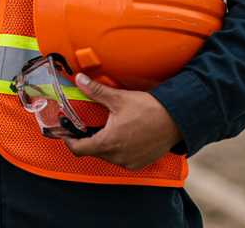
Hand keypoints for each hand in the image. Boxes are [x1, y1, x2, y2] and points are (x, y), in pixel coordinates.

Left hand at [63, 73, 182, 170]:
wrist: (178, 119)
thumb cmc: (150, 110)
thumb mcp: (119, 99)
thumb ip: (95, 91)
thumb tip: (80, 80)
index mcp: (109, 143)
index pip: (79, 149)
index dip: (69, 141)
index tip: (66, 133)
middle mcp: (118, 157)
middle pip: (92, 151)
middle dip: (87, 139)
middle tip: (86, 125)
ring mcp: (130, 162)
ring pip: (107, 156)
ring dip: (103, 144)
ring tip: (107, 128)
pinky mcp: (140, 163)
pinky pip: (121, 158)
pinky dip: (117, 149)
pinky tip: (122, 135)